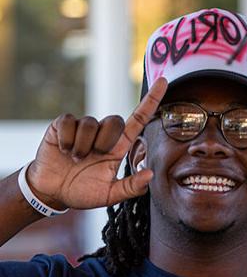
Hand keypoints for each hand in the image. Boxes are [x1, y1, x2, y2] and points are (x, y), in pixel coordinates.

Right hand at [25, 78, 167, 209]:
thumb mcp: (109, 196)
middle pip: (114, 120)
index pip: (138, 119)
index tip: (164, 81)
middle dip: (105, 141)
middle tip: (93, 158)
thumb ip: (130, 188)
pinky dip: (66, 140)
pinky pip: (69, 122)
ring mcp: (82, 127)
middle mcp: (102, 134)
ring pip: (90, 123)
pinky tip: (63, 150)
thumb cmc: (83, 192)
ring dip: (82, 146)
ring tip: (74, 159)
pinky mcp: (63, 125)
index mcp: (118, 147)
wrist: (52, 192)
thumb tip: (150, 174)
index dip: (151, 101)